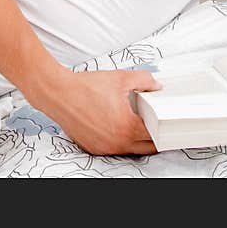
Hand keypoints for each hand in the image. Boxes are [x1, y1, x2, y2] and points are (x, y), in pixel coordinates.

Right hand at [31, 69, 161, 155]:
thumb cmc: (86, 87)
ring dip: (137, 140)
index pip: (156, 135)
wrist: (58, 93)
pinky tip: (117, 126)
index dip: (165, 127)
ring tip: (136, 122)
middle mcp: (117, 142)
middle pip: (147, 147)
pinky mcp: (93, 148)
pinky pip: (114, 149)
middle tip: (157, 124)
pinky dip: (120, 140)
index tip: (168, 121)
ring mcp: (104, 148)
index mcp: (127, 127)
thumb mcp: (121, 78)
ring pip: (131, 150)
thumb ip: (144, 80)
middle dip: (155, 137)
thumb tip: (156, 86)